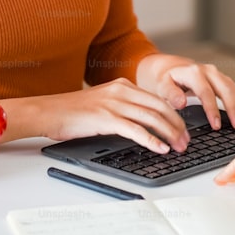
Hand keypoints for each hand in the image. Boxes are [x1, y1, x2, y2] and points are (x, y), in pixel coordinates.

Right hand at [0, 79, 190, 153]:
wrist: (48, 112)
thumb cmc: (72, 112)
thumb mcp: (102, 103)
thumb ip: (122, 107)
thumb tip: (142, 124)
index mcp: (123, 86)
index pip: (157, 99)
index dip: (174, 115)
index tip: (183, 129)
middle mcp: (121, 91)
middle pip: (160, 108)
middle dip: (177, 126)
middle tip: (186, 141)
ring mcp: (114, 104)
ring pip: (152, 118)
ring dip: (169, 134)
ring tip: (179, 147)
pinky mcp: (106, 119)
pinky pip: (135, 130)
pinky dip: (151, 140)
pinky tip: (160, 148)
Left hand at [135, 53, 234, 130]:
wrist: (171, 68)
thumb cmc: (167, 79)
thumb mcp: (162, 85)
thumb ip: (171, 94)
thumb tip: (181, 102)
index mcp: (193, 72)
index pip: (206, 92)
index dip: (212, 109)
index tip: (216, 125)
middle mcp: (209, 72)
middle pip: (225, 90)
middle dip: (234, 109)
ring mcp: (218, 75)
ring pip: (234, 90)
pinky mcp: (223, 80)